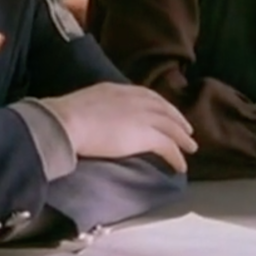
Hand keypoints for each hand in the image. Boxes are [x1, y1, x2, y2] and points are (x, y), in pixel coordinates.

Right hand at [40, 82, 197, 171]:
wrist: (67, 122)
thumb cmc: (64, 117)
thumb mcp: (82, 105)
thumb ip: (93, 110)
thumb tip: (89, 120)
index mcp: (116, 90)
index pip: (144, 94)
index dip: (158, 104)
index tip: (165, 112)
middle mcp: (133, 99)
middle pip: (163, 108)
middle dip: (176, 119)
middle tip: (186, 130)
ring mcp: (142, 116)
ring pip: (170, 127)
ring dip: (182, 138)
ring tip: (190, 148)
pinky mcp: (146, 135)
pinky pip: (168, 147)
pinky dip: (177, 156)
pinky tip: (180, 166)